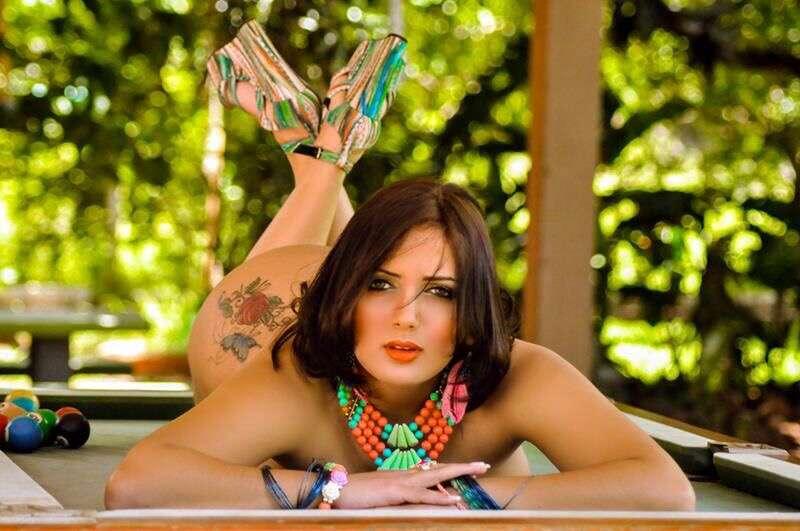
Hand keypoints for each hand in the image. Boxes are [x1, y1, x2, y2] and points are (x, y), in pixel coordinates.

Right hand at [334, 461, 490, 509]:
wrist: (336, 489)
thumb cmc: (355, 495)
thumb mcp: (380, 496)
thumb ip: (395, 496)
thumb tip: (406, 499)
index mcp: (403, 477)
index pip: (432, 471)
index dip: (450, 470)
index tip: (468, 469)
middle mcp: (405, 475)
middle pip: (440, 469)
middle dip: (462, 467)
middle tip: (484, 465)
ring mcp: (402, 482)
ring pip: (437, 477)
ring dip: (459, 473)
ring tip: (478, 470)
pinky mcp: (396, 492)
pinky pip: (423, 496)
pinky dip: (440, 499)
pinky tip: (455, 500)